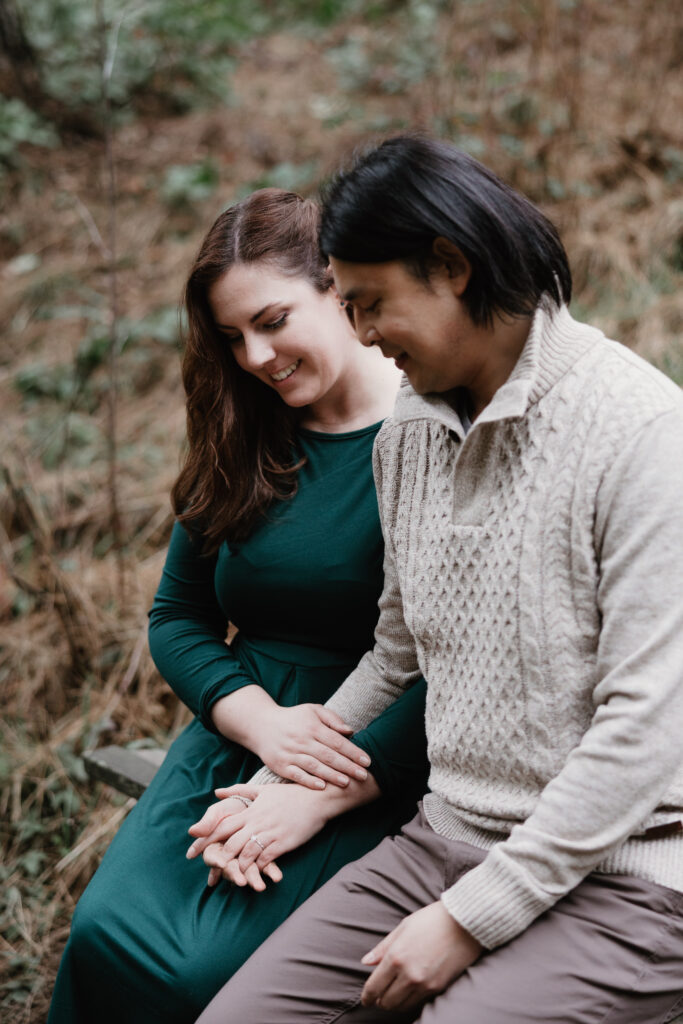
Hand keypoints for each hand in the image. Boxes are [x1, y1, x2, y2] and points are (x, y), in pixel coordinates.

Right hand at [186, 793, 281, 888]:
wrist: (254, 800)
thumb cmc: (232, 807)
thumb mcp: (219, 812)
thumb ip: (208, 823)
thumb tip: (192, 832)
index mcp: (215, 847)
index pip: (212, 858)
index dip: (215, 862)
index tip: (221, 864)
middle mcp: (229, 857)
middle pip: (230, 869)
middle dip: (235, 876)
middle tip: (241, 882)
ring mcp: (246, 858)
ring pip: (248, 871)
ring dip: (253, 879)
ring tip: (260, 886)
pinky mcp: (262, 856)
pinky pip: (267, 866)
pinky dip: (272, 872)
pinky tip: (277, 877)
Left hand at [187, 783, 334, 889]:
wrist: (317, 799)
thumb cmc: (290, 795)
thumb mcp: (263, 790)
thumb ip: (239, 791)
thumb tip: (217, 792)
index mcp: (250, 811)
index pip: (222, 826)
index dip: (205, 838)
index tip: (192, 850)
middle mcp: (257, 822)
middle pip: (230, 843)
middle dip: (217, 859)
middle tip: (207, 872)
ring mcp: (270, 833)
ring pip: (246, 854)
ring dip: (237, 867)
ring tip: (229, 878)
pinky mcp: (283, 843)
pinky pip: (265, 859)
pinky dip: (257, 868)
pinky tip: (253, 875)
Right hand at [255, 703, 370, 789]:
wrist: (261, 725)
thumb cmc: (294, 718)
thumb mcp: (313, 710)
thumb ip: (332, 719)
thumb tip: (350, 732)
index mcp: (312, 726)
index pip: (337, 741)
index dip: (353, 752)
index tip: (367, 761)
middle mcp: (302, 740)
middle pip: (328, 755)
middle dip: (347, 766)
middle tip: (363, 776)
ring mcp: (290, 753)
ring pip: (314, 766)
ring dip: (331, 775)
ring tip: (346, 783)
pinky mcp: (280, 765)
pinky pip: (296, 775)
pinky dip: (308, 781)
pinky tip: (322, 786)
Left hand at [360, 902, 481, 1011]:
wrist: (464, 923)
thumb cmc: (432, 920)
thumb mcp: (403, 927)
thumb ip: (383, 947)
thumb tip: (366, 961)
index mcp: (395, 957)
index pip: (374, 987)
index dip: (367, 996)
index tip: (365, 999)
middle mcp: (408, 974)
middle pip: (386, 1002)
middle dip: (379, 1001)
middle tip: (378, 997)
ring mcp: (424, 984)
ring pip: (401, 1006)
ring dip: (394, 1003)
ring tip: (392, 995)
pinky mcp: (438, 988)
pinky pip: (417, 1003)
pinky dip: (409, 1001)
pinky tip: (408, 993)